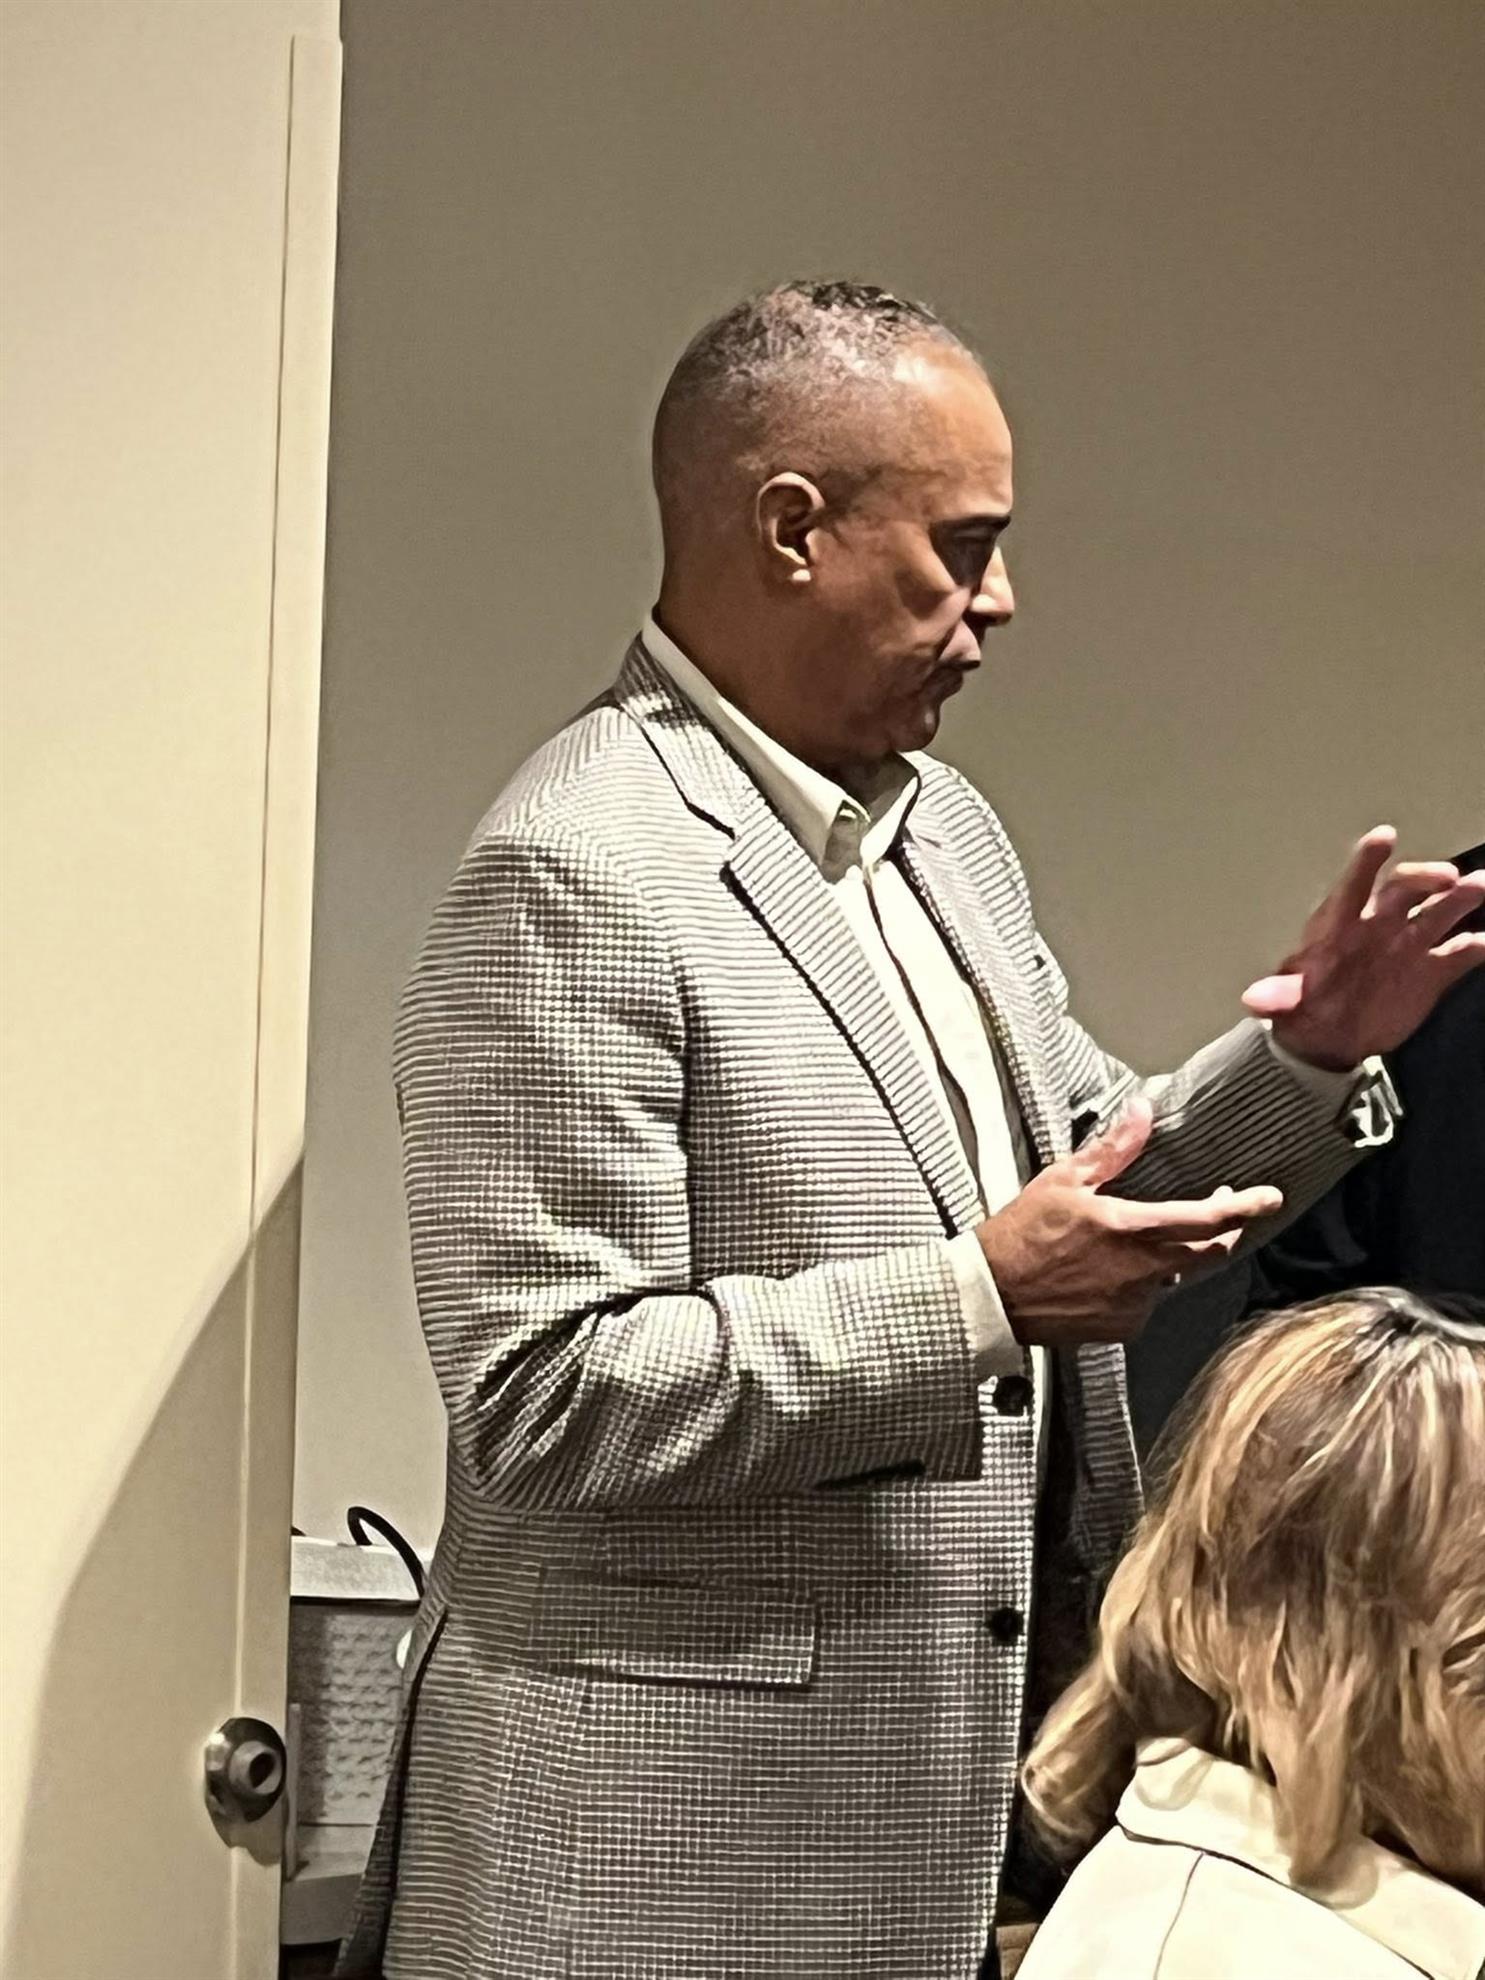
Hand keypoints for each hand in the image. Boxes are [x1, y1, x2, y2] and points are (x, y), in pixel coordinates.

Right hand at [976, 1098, 1283, 1348]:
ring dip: (1177, 1259)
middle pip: (1209, 1254)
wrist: (992, 1295)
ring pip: (1177, 1279)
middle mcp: (1142, 1271)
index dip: (1245, 1207)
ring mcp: (1134, 1304)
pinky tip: (1116, 1272)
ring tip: (1149, 1240)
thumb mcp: (1063, 1180)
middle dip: (1224, 1232)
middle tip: (1222, 1212)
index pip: (1207, 1219)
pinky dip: (1145, 1285)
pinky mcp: (1121, 1327)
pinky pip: (1148, 1303)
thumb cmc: (1021, 1233)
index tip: (1269, 1198)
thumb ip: (1112, 1149)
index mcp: (1131, 1229)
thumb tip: (1141, 1110)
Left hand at [1242, 827, 1484, 1071]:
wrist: (1329, 1037)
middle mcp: (1379, 924)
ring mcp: (1408, 944)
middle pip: (1404, 888)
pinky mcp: (1431, 971)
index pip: (1354, 883)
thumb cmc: (1305, 1004)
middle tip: (1447, 876)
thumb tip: (1253, 1001)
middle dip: (1424, 877)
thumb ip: (1277, 996)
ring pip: (1439, 911)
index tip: (1384, 836)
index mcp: (1341, 922)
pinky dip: (1476, 946)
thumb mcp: (1285, 1001)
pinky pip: (1460, 953)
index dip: (1367, 859)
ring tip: (1478, 886)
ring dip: (1460, 898)